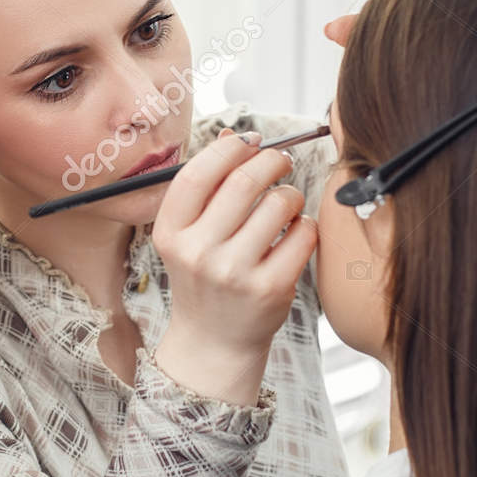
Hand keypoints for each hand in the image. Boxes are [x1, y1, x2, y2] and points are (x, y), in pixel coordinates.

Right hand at [151, 128, 317, 406]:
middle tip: (280, 162)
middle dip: (270, 161)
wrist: (214, 342)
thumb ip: (206, 187)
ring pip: (278, 204)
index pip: (198, 173)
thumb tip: (232, 135)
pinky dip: (306, 225)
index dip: (229, 148)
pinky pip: (302, 234)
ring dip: (290, 195)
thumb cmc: (205, 278)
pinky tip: (296, 233)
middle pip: (243, 181)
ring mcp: (234, 273)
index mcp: (171, 233)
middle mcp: (198, 252)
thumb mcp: (189, 236)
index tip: (248, 142)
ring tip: (287, 205)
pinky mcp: (270, 288)